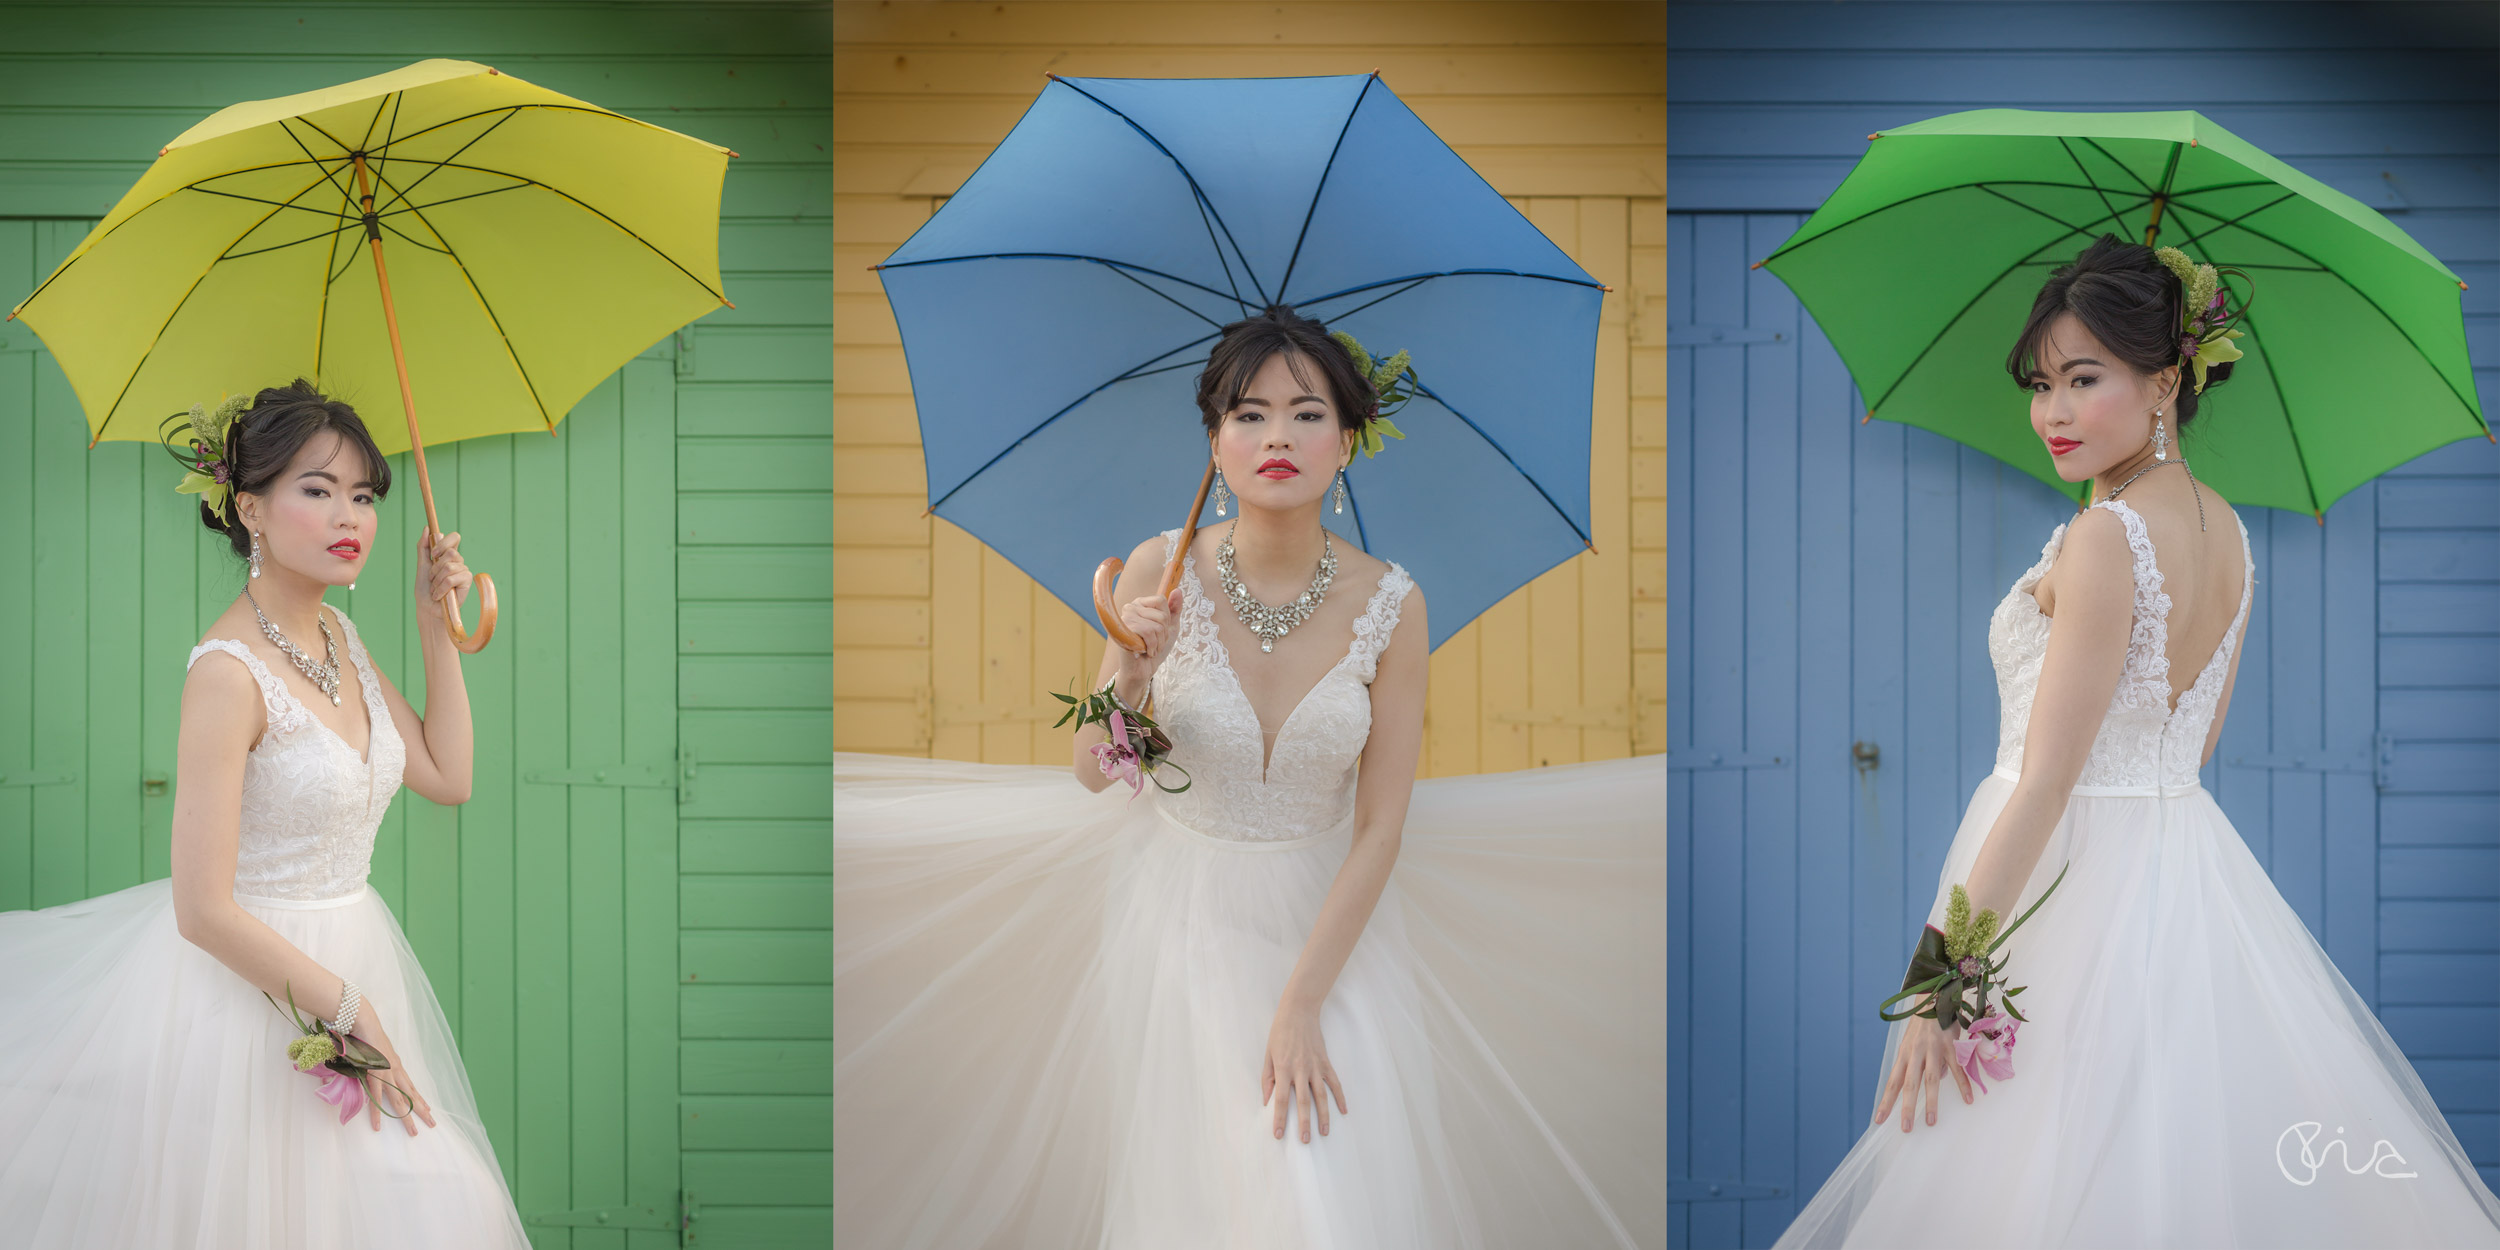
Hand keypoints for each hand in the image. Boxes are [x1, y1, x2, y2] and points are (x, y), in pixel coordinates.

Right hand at [354, 1012, 438, 1136]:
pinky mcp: (374, 1075)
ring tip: (413, 1133)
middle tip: (432, 1124)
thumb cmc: (368, 1036)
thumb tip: (373, 1067)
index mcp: (397, 1066)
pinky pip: (376, 1098)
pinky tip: (378, 1126)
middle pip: (411, 1096)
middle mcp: (396, 1071)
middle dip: (422, 1111)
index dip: (420, 1099)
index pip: (411, 1087)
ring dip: (405, 1118)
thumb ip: (377, 1062)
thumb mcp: (377, 1052)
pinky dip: (376, 1113)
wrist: (365, 1023)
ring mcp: (386, 1074)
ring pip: (399, 1101)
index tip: (428, 1109)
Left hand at [414, 530, 471, 623]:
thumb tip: (427, 529)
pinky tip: (439, 595)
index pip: (454, 537)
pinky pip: (451, 579)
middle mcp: (458, 561)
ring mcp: (464, 571)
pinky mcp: (467, 582)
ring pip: (449, 567)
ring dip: (436, 580)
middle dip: (436, 567)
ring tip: (435, 589)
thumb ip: (423, 547)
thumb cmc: (425, 589)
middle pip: (450, 552)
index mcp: (448, 555)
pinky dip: (441, 588)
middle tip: (432, 578)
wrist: (427, 608)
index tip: (433, 555)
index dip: (443, 543)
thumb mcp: (421, 566)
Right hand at [1113, 587, 1182, 693]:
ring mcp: (1125, 618)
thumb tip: (1177, 590)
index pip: (1161, 600)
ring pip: (1157, 625)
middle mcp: (1130, 607)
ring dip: (1159, 642)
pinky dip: (1152, 646)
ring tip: (1151, 648)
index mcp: (1140, 604)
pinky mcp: (1123, 631)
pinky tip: (1145, 651)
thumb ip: (1175, 609)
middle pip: (1161, 615)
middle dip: (1164, 634)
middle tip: (1155, 643)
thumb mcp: (1170, 627)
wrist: (1143, 670)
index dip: (1166, 618)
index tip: (1160, 630)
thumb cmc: (1155, 648)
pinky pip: (1148, 632)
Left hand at [1262, 1001, 1345, 1144]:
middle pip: (1302, 1102)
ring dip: (1323, 1115)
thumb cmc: (1280, 1033)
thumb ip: (1267, 1078)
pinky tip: (1343, 1111)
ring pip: (1321, 1096)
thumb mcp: (1268, 1054)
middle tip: (1305, 1141)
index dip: (1280, 1118)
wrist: (1299, 1011)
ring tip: (1323, 1132)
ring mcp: (1315, 1067)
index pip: (1281, 1099)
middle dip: (1303, 1123)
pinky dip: (1340, 1097)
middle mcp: (1300, 1070)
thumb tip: (1266, 1101)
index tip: (1279, 1135)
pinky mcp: (1325, 1062)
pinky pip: (1334, 1083)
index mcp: (1283, 1068)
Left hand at [1874, 1012, 1971, 1133]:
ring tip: (1930, 1121)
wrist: (1934, 998)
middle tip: (1906, 1128)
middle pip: (1908, 1085)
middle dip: (1906, 1108)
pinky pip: (1957, 1069)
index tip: (1879, 1120)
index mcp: (1904, 1055)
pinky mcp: (1949, 1046)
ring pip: (1930, 1080)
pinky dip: (1963, 1085)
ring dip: (1930, 1102)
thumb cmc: (1922, 1026)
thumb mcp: (1913, 1044)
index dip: (1886, 1101)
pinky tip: (1967, 1099)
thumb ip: (1919, 1065)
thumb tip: (1931, 1084)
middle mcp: (1915, 1054)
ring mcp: (1932, 1050)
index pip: (1892, 1082)